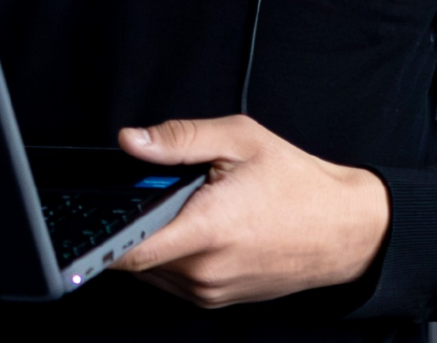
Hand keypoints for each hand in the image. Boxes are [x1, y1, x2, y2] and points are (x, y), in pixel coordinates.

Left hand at [111, 114, 389, 307]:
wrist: (346, 231)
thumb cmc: (300, 186)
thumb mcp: (240, 140)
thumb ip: (179, 138)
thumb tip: (132, 140)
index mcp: (207, 230)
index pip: (128, 249)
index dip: (101, 235)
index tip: (90, 218)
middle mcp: (206, 270)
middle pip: (135, 255)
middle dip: (137, 221)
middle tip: (168, 192)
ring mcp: (211, 291)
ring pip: (152, 270)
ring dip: (155, 240)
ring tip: (193, 209)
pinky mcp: (217, 300)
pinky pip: (173, 280)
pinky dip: (173, 254)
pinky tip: (199, 229)